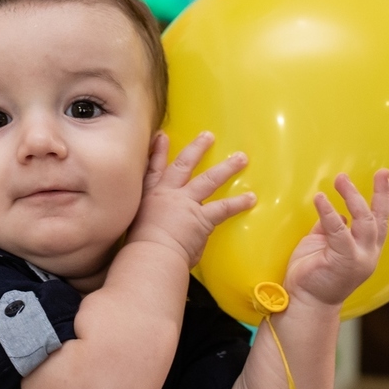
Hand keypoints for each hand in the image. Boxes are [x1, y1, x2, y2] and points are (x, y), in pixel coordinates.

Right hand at [127, 131, 255, 266]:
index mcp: (149, 197)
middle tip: (208, 135)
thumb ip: (151, 223)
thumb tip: (163, 232)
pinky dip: (238, 203)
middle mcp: (168, 194)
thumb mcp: (137, 226)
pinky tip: (251, 198)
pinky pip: (223, 208)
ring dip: (226, 168)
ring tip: (241, 158)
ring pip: (209, 179)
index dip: (158, 152)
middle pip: (183, 165)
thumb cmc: (140, 247)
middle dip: (196, 149)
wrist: (151, 253)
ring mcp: (186, 203)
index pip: (153, 170)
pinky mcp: (202, 217)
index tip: (163, 136)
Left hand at [283, 169, 388, 307]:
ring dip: (354, 197)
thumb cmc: (312, 274)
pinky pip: (338, 231)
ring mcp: (359, 258)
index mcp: (365, 250)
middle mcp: (368, 253)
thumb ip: (332, 228)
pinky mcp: (345, 260)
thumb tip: (338, 213)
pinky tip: (321, 198)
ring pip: (365, 221)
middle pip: (379, 218)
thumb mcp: (323, 244)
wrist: (305, 302)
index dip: (388, 202)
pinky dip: (330, 213)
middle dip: (382, 194)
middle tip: (383, 172)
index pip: (381, 222)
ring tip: (342, 179)